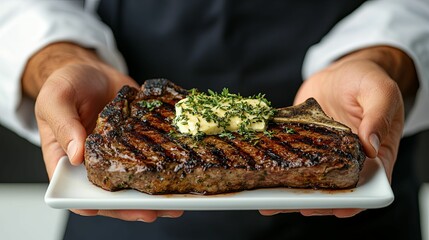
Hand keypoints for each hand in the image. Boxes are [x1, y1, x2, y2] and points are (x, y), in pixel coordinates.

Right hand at [23, 43, 183, 221]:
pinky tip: (182, 168)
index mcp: (69, 160)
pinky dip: (166, 165)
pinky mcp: (139, 140)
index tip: (111, 209)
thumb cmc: (66, 84)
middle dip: (133, 206)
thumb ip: (64, 126)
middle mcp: (96, 162)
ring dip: (155, 193)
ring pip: (137, 180)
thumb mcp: (56, 100)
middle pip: (112, 194)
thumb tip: (76, 156)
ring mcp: (120, 152)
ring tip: (175, 202)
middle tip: (153, 211)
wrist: (91, 69)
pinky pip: (152, 155)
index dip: (93, 206)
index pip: (77, 193)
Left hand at [260, 46, 416, 217]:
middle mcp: (348, 159)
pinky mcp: (304, 144)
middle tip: (298, 206)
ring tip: (273, 202)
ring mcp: (324, 153)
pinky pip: (292, 160)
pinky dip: (279, 169)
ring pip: (310, 179)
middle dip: (317, 201)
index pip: (369, 185)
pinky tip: (263, 176)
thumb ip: (378, 116)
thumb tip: (370, 145)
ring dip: (293, 192)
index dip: (354, 200)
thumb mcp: (379, 91)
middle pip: (335, 188)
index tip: (337, 208)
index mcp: (375, 153)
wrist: (340, 71)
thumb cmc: (366, 79)